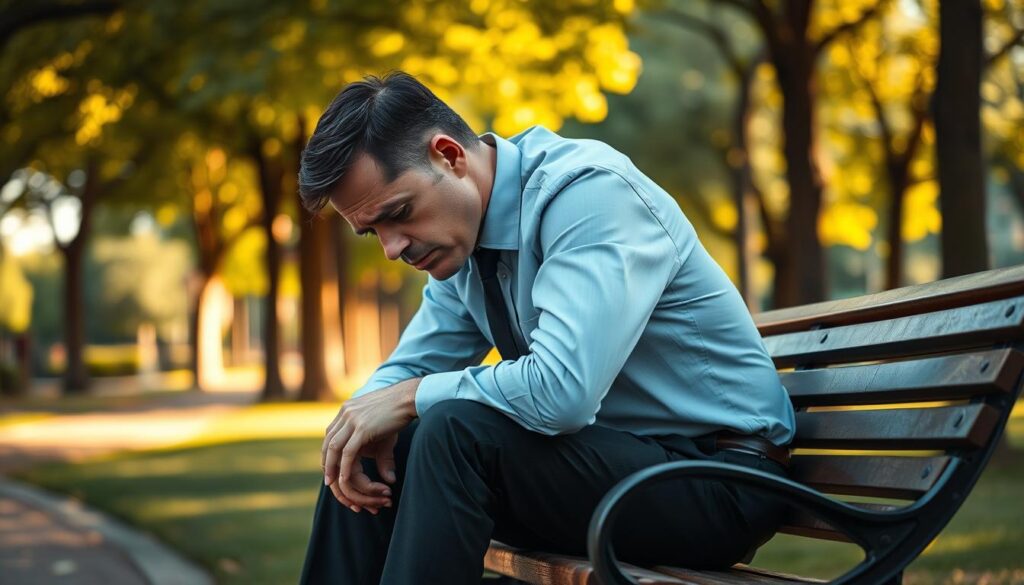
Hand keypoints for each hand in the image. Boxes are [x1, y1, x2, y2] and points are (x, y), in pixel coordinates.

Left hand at [322, 378, 419, 513]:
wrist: (409, 397)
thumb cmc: (398, 411)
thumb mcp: (381, 428)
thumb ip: (376, 446)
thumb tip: (385, 472)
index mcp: (347, 409)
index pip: (330, 433)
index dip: (327, 451)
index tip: (330, 465)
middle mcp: (346, 413)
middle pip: (328, 441)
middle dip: (326, 461)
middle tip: (328, 478)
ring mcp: (353, 420)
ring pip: (334, 448)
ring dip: (331, 467)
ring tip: (332, 483)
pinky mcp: (363, 428)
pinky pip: (348, 452)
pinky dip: (345, 467)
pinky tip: (345, 479)